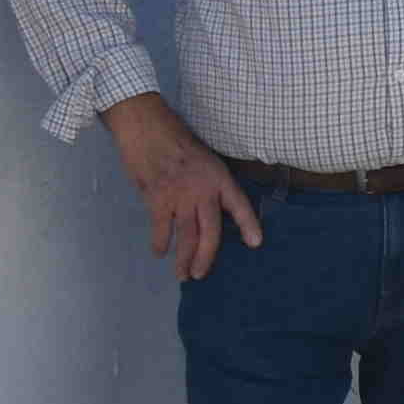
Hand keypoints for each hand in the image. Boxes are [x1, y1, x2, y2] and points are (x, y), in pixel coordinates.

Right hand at [102, 94, 264, 280]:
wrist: (147, 128)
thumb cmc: (175, 140)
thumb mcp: (204, 158)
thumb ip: (208, 184)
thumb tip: (208, 208)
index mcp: (219, 177)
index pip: (239, 205)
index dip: (248, 224)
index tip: (256, 243)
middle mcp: (203, 190)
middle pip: (210, 232)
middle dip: (207, 257)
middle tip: (202, 275)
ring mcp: (180, 197)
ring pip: (186, 236)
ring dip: (184, 258)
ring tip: (183, 275)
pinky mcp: (158, 199)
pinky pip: (162, 228)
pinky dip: (160, 243)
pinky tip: (160, 252)